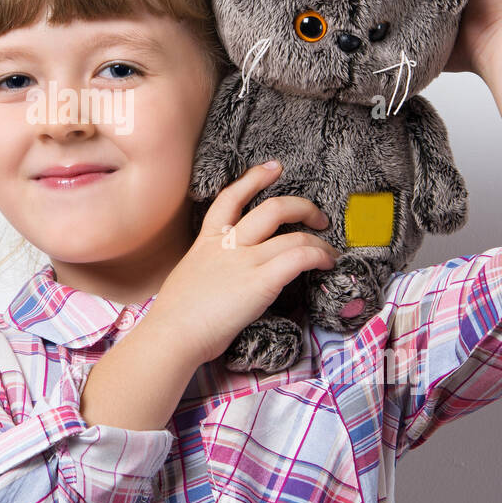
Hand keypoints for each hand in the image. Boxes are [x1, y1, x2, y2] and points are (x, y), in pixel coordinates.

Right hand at [153, 161, 338, 366]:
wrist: (172, 334)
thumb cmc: (175, 316)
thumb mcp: (187, 275)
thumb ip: (209, 265)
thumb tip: (224, 272)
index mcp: (207, 241)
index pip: (231, 197)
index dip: (255, 177)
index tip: (274, 168)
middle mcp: (229, 244)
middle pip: (272, 208)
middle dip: (302, 206)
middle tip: (318, 216)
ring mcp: (245, 261)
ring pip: (293, 235)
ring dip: (319, 241)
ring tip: (329, 251)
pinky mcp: (261, 282)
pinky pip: (299, 258)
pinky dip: (318, 256)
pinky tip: (325, 264)